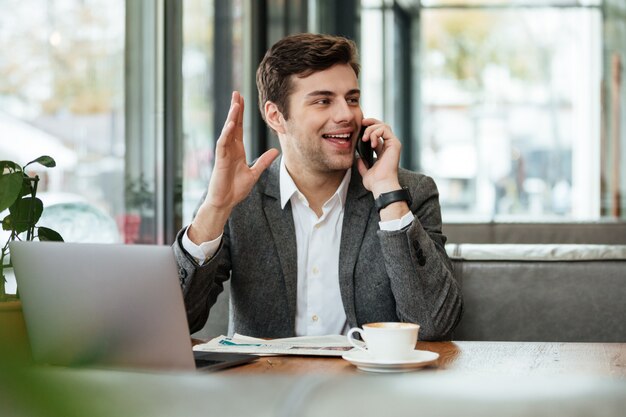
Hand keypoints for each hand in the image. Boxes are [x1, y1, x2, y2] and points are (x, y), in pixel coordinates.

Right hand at [189, 91, 278, 243]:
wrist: (226, 202)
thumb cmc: (236, 189)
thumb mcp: (254, 173)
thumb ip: (264, 161)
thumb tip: (276, 152)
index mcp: (237, 150)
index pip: (239, 127)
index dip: (241, 114)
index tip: (242, 100)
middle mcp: (230, 148)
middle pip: (232, 124)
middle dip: (235, 109)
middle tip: (236, 93)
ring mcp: (224, 153)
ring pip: (227, 131)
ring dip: (231, 117)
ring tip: (235, 104)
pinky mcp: (220, 160)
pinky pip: (223, 144)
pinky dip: (226, 133)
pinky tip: (230, 124)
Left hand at [356, 118, 402, 197]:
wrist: (381, 185)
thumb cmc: (375, 182)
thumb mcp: (365, 172)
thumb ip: (362, 164)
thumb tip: (357, 158)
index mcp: (383, 151)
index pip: (377, 134)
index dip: (368, 128)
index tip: (359, 128)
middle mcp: (389, 146)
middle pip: (382, 126)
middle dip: (370, 122)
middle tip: (361, 123)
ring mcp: (393, 144)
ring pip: (383, 126)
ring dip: (371, 129)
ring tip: (365, 139)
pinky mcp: (395, 144)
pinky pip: (385, 130)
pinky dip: (375, 133)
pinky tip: (371, 142)